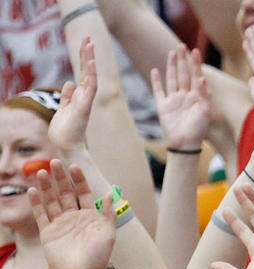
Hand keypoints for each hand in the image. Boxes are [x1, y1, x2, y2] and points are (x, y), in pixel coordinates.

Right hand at [29, 161, 114, 268]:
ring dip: (46, 187)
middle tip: (54, 163)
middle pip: (65, 194)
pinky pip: (41, 215)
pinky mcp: (48, 233)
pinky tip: (33, 190)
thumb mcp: (108, 233)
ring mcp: (60, 225)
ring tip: (41, 173)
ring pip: (51, 201)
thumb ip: (108, 213)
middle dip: (60, 179)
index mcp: (90, 217)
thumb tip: (111, 192)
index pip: (83, 193)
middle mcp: (74, 218)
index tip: (74, 166)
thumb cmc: (99, 256)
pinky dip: (36, 203)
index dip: (79, 180)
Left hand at [46, 38, 96, 156]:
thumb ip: (67, 96)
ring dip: (89, 60)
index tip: (85, 44)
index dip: (84, 59)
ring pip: (89, 76)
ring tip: (89, 43)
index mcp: (79, 97)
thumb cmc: (64, 131)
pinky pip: (90, 88)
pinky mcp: (85, 106)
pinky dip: (91, 75)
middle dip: (87, 54)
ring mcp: (86, 101)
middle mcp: (84, 97)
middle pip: (86, 71)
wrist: (66, 146)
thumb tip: (69, 82)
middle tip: (88, 37)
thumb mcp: (63, 109)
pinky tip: (91, 63)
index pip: (83, 74)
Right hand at [151, 44, 211, 150]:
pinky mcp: (163, 106)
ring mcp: (174, 100)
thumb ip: (204, 96)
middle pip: (184, 74)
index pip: (196, 76)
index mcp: (197, 97)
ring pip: (173, 79)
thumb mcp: (205, 112)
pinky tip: (155, 71)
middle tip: (181, 46)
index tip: (195, 50)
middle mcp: (185, 96)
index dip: (195, 64)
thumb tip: (202, 79)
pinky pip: (159, 91)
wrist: (185, 144)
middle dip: (183, 60)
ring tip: (172, 53)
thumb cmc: (198, 130)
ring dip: (172, 66)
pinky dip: (156, 81)